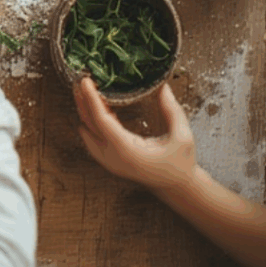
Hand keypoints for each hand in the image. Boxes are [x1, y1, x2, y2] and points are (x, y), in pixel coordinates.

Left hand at [74, 77, 197, 193]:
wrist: (177, 187)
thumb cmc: (181, 164)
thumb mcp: (183, 137)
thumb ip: (172, 111)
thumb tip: (163, 86)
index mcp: (128, 150)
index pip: (101, 121)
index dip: (91, 99)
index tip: (86, 81)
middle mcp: (113, 156)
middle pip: (88, 123)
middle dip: (83, 100)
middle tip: (82, 78)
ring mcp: (108, 161)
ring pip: (87, 130)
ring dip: (84, 109)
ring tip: (85, 88)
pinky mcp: (109, 161)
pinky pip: (91, 138)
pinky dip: (90, 120)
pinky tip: (94, 106)